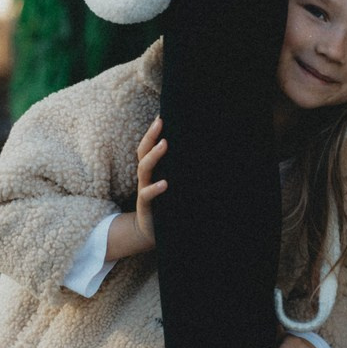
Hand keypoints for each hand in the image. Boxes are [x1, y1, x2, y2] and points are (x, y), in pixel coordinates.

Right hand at [105, 117, 167, 259]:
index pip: (148, 147)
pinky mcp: (145, 206)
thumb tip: (204, 157)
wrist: (151, 231)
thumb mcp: (173, 186)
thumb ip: (179, 172)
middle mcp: (145, 178)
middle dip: (150, 135)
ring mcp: (143, 190)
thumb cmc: (165, 204)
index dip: (153, 131)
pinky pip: (147, 195)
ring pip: (143, 169)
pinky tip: (165, 183)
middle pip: (143, 152)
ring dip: (154, 155)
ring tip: (165, 144)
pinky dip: (155, 188)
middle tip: (160, 121)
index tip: (162, 115)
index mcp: (151, 171)